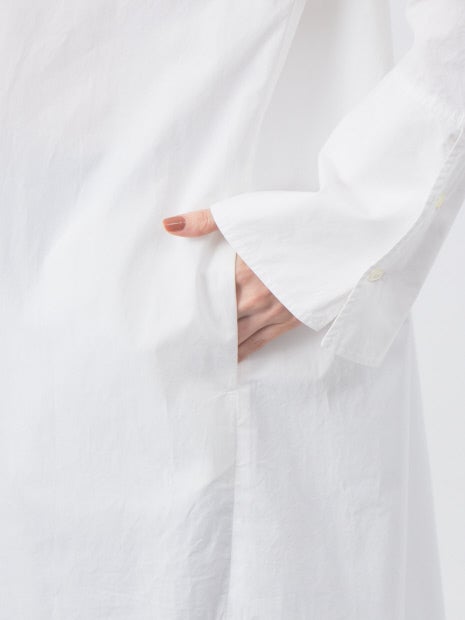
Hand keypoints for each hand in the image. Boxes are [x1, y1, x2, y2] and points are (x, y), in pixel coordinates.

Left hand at [163, 209, 300, 361]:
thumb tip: (169, 225)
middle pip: (219, 323)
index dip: (188, 314)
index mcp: (240, 274)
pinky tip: (233, 358)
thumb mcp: (247, 215)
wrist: (342, 237)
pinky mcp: (291, 318)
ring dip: (221, 347)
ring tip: (201, 359)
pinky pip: (262, 341)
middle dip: (201, 334)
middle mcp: (254, 298)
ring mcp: (274, 311)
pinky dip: (245, 351)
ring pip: (239, 337)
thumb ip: (206, 222)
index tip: (172, 324)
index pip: (205, 301)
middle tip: (180, 348)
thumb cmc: (293, 221)